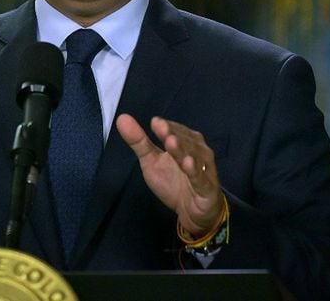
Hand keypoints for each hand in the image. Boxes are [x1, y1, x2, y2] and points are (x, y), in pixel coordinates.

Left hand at [115, 114, 223, 234]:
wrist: (192, 212)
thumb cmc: (173, 182)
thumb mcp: (151, 161)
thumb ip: (138, 141)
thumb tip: (122, 118)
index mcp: (185, 141)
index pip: (175, 130)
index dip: (166, 127)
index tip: (155, 122)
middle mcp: (198, 151)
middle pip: (185, 141)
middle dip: (173, 134)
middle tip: (162, 129)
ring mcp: (204, 169)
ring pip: (194, 157)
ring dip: (183, 149)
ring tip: (171, 142)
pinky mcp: (207, 188)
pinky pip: (201, 179)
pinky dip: (195, 172)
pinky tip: (188, 164)